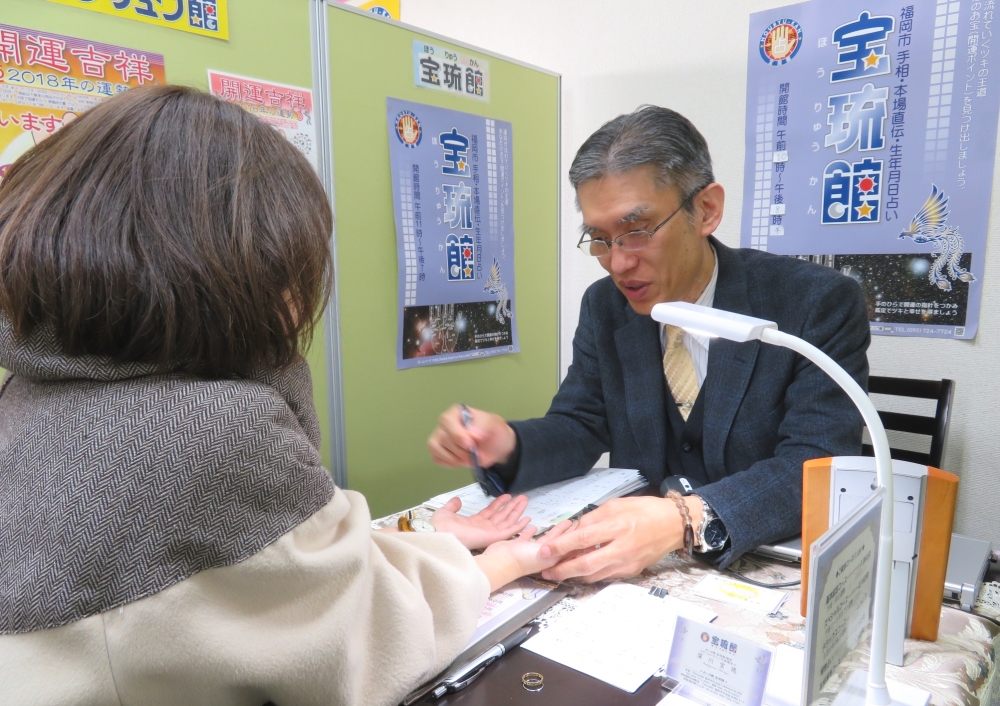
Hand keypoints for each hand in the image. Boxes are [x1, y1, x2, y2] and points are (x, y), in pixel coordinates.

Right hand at [427, 404, 516, 467]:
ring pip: (436, 448)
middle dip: (460, 450)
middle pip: (443, 438)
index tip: (470, 444)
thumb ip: (483, 425)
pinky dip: (450, 463)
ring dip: (455, 458)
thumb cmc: (493, 432)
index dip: (457, 434)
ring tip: (469, 457)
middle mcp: (445, 423)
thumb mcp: (494, 424)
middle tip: (474, 452)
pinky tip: (461, 461)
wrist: (495, 447)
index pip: (447, 421)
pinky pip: (436, 458)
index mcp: (457, 412)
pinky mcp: (437, 451)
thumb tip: (472, 434)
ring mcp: (439, 437)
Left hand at [431, 494, 530, 549]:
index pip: (490, 512)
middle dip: (512, 507)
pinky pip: (509, 531)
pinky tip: (527, 519)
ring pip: (507, 521)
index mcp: (473, 523)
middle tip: (522, 497)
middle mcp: (483, 528)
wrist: (440, 534)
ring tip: (525, 501)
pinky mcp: (493, 537)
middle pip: (502, 516)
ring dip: (517, 511)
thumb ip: (453, 505)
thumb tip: (457, 500)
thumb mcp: (446, 511)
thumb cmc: (440, 525)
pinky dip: (518, 526)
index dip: (499, 504)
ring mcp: (489, 533)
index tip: (507, 496)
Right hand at [475, 519, 574, 590]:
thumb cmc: (524, 559)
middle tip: (576, 522)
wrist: (501, 560)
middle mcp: (543, 556)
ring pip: (546, 539)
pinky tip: (534, 525)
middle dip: (568, 533)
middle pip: (559, 542)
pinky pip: (528, 537)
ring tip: (562, 522)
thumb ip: (562, 548)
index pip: (568, 548)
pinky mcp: (519, 546)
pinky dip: (532, 532)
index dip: (576, 539)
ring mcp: (531, 551)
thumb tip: (579, 544)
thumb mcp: (548, 555)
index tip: (585, 529)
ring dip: (555, 531)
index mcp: (552, 559)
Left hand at [538, 496, 704, 582]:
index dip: (562, 546)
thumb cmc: (646, 510)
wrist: (674, 524)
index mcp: (618, 525)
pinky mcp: (632, 571)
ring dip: (574, 575)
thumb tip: (574, 531)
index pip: (584, 538)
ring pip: (595, 575)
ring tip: (559, 571)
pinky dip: (591, 574)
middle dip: (563, 569)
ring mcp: (628, 562)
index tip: (545, 550)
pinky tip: (581, 569)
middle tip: (546, 570)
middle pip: (586, 564)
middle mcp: (623, 547)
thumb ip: (593, 518)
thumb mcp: (617, 504)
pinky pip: (606, 576)